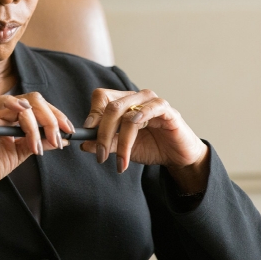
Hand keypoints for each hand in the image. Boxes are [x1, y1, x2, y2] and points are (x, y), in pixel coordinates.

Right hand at [0, 92, 73, 212]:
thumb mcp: (22, 152)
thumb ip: (39, 142)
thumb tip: (61, 138)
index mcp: (14, 116)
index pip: (39, 106)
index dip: (57, 115)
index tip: (69, 130)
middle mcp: (5, 111)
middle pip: (34, 101)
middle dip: (51, 118)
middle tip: (58, 138)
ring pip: (22, 103)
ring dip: (36, 123)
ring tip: (38, 145)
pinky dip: (11, 102)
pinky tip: (24, 110)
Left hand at [80, 89, 208, 192]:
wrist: (177, 156)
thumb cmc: (150, 146)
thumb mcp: (122, 148)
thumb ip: (105, 144)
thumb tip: (83, 144)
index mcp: (123, 102)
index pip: (101, 97)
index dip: (92, 114)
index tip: (85, 134)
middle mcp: (135, 98)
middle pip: (111, 107)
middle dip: (102, 133)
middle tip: (100, 156)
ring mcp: (151, 102)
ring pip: (127, 113)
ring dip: (121, 140)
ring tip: (120, 162)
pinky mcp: (167, 110)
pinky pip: (152, 108)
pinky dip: (140, 119)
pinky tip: (133, 135)